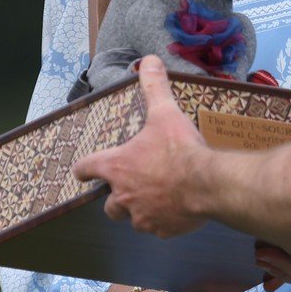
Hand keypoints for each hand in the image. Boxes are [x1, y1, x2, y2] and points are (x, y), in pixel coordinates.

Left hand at [73, 55, 207, 236]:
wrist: (207, 183)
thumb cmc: (180, 149)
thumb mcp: (165, 113)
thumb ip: (154, 87)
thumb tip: (148, 61)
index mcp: (118, 167)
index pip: (87, 169)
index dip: (85, 168)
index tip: (83, 170)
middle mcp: (124, 196)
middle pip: (108, 205)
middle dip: (116, 197)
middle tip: (132, 185)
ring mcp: (143, 216)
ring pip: (133, 219)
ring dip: (141, 210)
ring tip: (158, 197)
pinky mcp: (163, 230)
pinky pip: (158, 229)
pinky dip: (164, 221)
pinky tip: (178, 210)